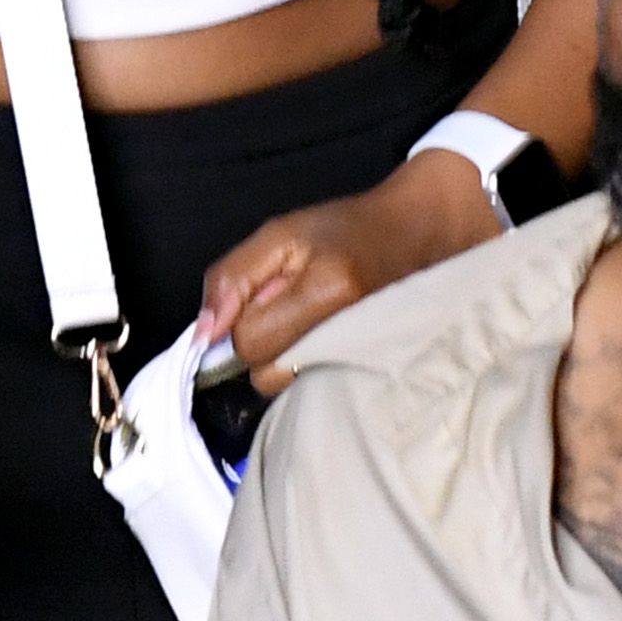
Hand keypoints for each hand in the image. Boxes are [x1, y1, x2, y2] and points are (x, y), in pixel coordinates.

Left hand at [201, 157, 499, 386]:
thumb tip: (203, 334)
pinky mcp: (371, 374)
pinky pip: (315, 391)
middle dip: (266, 345)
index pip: (249, 341)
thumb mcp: (280, 234)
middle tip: (291, 307)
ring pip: (289, 389)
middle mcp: (349, 336)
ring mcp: (364, 361)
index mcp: (326, 292)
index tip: (266, 295)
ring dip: (287, 360)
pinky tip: (325, 341)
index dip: (244, 319)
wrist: (418, 234)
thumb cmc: (347, 229)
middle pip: (266, 375)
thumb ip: (233, 279)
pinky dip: (310, 369)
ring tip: (311, 322)